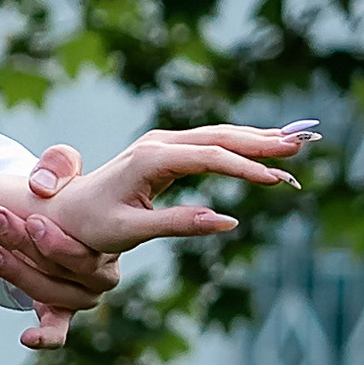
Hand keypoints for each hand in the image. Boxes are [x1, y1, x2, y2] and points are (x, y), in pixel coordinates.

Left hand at [0, 140, 114, 351]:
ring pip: (49, 292)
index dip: (55, 237)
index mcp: (109, 240)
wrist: (48, 219)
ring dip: (15, 272)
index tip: (30, 217)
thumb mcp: (60, 169)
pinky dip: (45, 337)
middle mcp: (99, 271)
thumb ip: (57, 163)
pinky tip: (26, 338)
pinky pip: (58, 332)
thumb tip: (40, 186)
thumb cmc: (60, 194)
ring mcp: (80, 294)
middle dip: (24, 245)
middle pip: (63, 268)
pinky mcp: (60, 312)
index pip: (85, 247)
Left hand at [42, 123, 309, 259]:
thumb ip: (179, 224)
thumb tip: (228, 221)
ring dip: (257, 137)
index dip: (245, 167)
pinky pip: (210, 142)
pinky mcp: (166, 151)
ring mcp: (162, 143)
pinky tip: (265, 146)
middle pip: (220, 136)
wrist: (61, 211)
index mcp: (151, 159)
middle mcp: (158, 143)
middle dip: (262, 140)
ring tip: (295, 143)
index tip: (276, 179)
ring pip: (218, 134)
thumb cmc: (91, 225)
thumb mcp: (132, 230)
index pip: (210, 157)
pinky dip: (240, 143)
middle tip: (302, 146)